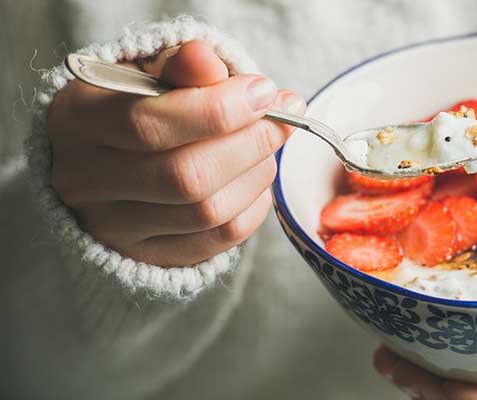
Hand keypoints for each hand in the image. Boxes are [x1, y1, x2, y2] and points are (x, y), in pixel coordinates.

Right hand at [47, 40, 305, 265]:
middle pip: (185, 175)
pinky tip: (255, 178)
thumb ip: (180, 66)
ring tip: (268, 145)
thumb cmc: (136, 105)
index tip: (265, 91)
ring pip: (207, 211)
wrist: (106, 160)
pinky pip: (219, 239)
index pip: (150, 123)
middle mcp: (85, 181)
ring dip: (256, 174)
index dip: (220, 108)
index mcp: (77, 121)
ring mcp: (113, 226)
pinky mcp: (148, 255)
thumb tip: (207, 59)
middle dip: (250, 143)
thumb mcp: (150, 73)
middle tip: (282, 119)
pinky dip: (253, 205)